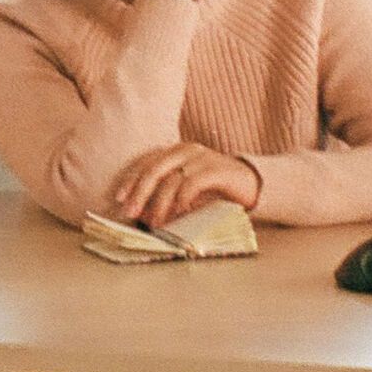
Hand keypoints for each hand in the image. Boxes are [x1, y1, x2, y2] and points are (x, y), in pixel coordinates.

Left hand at [109, 144, 261, 229]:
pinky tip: (179, 213)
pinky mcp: (217, 169)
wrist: (252, 185)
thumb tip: (141, 214)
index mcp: (175, 151)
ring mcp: (202, 158)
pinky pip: (192, 183)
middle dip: (139, 192)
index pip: (145, 161)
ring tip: (155, 221)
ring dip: (160, 203)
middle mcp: (186, 150)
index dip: (130, 179)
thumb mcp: (186, 190)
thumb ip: (166, 195)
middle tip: (130, 212)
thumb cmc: (214, 190)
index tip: (119, 198)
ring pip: (171, 179)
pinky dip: (182, 199)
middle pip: (154, 169)